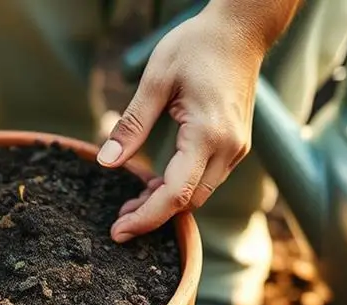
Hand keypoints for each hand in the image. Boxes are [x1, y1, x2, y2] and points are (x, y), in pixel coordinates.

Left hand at [97, 6, 265, 241]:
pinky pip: (206, 179)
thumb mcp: (155, 81)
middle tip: (118, 220)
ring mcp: (236, 148)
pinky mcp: (235, 145)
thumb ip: (131, 126)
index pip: (176, 194)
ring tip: (131, 201)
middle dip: (153, 215)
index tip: (119, 231)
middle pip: (189, 202)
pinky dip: (180, 187)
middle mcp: (228, 148)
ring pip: (199, 194)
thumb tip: (105, 161)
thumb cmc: (197, 46)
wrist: (241, 30)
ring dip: (166, 203)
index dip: (146, 218)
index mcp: (208, 134)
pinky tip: (153, 181)